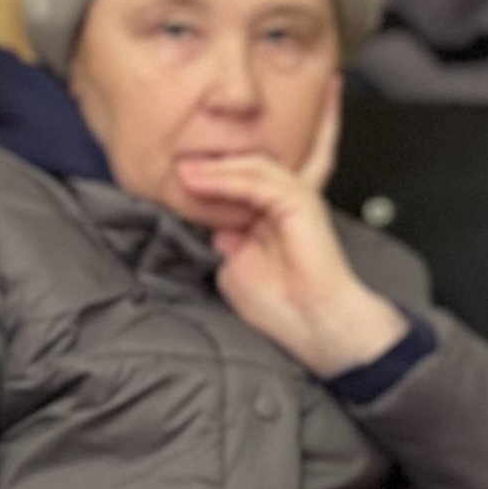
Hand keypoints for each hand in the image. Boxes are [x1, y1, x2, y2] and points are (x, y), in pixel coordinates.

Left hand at [175, 95, 409, 377]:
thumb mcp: (234, 265)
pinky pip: (258, 182)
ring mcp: (295, 199)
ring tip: (183, 173)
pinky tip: (201, 182)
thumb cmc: (281, 305)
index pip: (241, 179)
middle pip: (246, 165)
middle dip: (209, 163)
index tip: (174, 176)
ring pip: (251, 167)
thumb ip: (224, 238)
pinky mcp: (301, 203)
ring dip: (213, 170)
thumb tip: (208, 223)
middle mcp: (285, 201)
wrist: (313, 325)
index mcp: (271, 214)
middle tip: (175, 167)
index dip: (210, 173)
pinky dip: (227, 181)